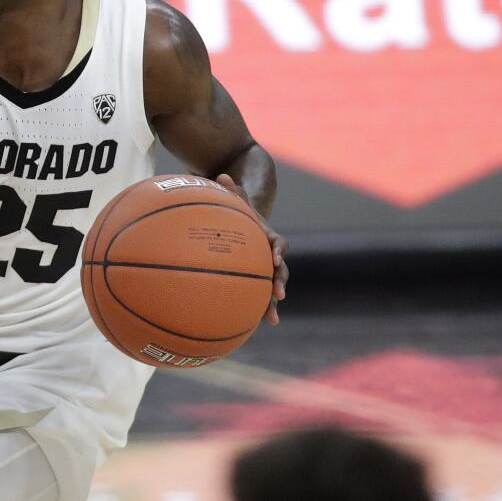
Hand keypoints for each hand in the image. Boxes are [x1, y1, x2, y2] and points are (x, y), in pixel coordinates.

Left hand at [216, 174, 288, 325]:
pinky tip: (258, 325)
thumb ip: (232, 191)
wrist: (250, 227)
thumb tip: (220, 175)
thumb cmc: (241, 215)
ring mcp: (267, 269)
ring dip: (273, 302)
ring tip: (272, 319)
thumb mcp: (238, 202)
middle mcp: (272, 255)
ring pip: (273, 287)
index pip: (279, 245)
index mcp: (270, 237)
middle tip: (280, 294)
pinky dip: (261, 308)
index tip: (275, 259)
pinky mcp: (259, 280)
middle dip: (280, 282)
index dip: (278, 252)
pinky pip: (261, 295)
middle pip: (280, 270)